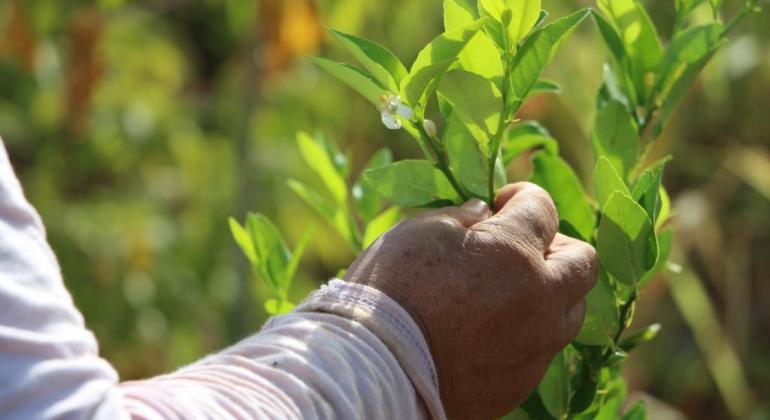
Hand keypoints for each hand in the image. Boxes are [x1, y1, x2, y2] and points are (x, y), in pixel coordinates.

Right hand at [344, 182, 597, 418]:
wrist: (371, 373)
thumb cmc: (388, 292)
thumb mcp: (418, 233)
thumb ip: (461, 217)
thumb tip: (483, 214)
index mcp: (514, 252)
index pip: (542, 208)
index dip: (521, 197)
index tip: (502, 201)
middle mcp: (540, 300)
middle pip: (582, 262)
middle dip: (555, 244)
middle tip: (519, 245)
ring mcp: (535, 348)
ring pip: (570, 310)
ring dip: (549, 291)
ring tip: (508, 290)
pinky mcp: (521, 385)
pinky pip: (542, 349)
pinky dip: (527, 331)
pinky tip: (489, 329)